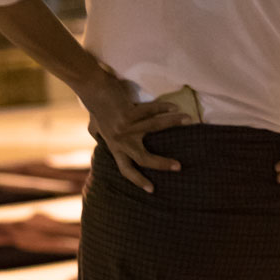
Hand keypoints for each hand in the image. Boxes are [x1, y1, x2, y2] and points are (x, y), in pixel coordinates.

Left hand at [81, 68, 189, 193]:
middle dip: (162, 164)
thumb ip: (98, 135)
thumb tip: (98, 138)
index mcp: (114, 146)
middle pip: (143, 158)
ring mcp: (124, 127)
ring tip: (188, 121)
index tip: (151, 190)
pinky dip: (164, 107)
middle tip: (178, 167)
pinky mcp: (128, 113)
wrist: (92, 89)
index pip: (126, 169)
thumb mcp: (95, 126)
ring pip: (154, 127)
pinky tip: (175, 107)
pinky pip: (151, 110)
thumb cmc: (95, 107)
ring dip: (173, 123)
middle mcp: (120, 140)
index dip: (138, 181)